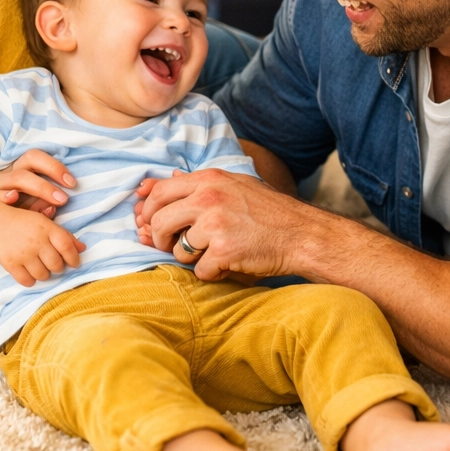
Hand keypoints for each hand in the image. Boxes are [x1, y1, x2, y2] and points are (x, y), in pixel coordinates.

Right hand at [0, 150, 75, 218]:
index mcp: (18, 170)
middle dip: (50, 176)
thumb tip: (53, 209)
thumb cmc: (3, 208)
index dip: (55, 167)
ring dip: (38, 188)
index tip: (72, 183)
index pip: (36, 158)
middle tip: (65, 198)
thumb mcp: (22, 203)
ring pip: (15, 178)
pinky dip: (5, 197)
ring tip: (54, 203)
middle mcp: (7, 173)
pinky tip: (14, 198)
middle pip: (28, 162)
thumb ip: (38, 204)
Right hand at [0, 208, 86, 287]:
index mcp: (47, 228)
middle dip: (58, 267)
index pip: (67, 247)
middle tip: (54, 264)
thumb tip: (83, 248)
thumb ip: (65, 235)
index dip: (74, 258)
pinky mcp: (11, 264)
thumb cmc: (25, 223)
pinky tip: (30, 271)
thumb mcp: (45, 223)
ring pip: (44, 275)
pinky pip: (28, 281)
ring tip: (41, 266)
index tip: (74, 263)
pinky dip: (31, 280)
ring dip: (45, 274)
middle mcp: (36, 241)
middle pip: (56, 265)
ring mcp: (23, 254)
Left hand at [135, 169, 305, 280]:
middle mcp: (208, 198)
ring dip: (192, 258)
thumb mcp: (234, 184)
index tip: (148, 222)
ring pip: (179, 250)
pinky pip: (200, 270)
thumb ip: (200, 183)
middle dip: (160, 238)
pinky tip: (229, 264)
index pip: (161, 191)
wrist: (300, 234)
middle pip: (161, 221)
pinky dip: (212, 273)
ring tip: (213, 253)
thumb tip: (168, 177)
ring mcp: (215, 224)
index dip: (148, 210)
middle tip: (168, 246)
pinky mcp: (223, 250)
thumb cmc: (268, 211)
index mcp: (209, 179)